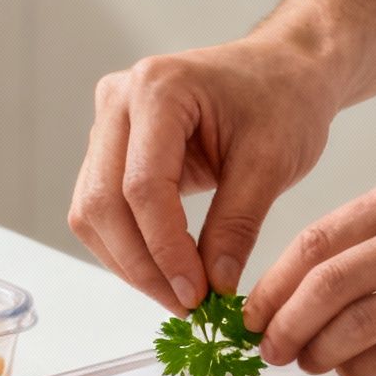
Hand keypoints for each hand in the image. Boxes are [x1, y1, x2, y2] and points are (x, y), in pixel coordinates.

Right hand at [68, 36, 338, 314]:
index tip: (196, 294)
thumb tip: (212, 286)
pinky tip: (165, 269)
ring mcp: (108, 123)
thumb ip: (237, 225)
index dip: (164, 249)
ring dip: (129, 262)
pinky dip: (128, 247)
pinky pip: (102, 208)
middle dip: (140, 265)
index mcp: (158, 88)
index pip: (143, 186)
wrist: (282, 70)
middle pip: (102, 202)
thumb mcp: (272, 162)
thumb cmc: (284, 99)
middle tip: (185, 305)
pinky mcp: (110, 148)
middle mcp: (119, 100)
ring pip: (91, 212)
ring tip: (178, 293)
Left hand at [244, 167, 375, 375]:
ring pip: (358, 321)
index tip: (253, 310)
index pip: (319, 236)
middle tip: (268, 347)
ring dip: (319, 351)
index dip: (275, 281)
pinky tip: (355, 370)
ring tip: (308, 363)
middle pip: (327, 280)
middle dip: (284, 322)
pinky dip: (365, 367)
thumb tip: (317, 280)